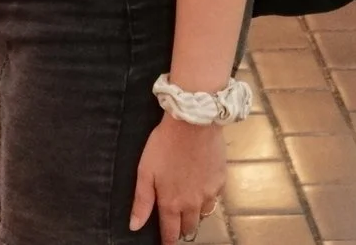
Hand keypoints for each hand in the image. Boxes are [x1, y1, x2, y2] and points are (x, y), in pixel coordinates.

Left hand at [130, 116, 227, 243]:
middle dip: (181, 228)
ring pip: (204, 214)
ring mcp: (209, 193)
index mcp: (172, 203)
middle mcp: (192, 204)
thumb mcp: (145, 171)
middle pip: (189, 227)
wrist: (194, 122)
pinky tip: (201, 187)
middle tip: (175, 222)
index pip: (170, 233)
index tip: (165, 242)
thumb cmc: (164, 144)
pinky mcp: (221, 181)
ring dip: (195, 214)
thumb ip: (142, 201)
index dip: (167, 240)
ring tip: (188, 207)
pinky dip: (207, 198)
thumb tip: (134, 226)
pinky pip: (214, 198)